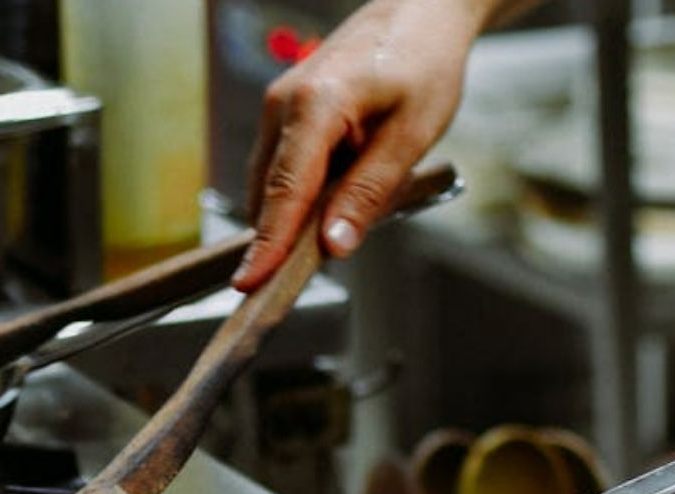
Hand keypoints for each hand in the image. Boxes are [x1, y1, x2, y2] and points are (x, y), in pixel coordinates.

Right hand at [233, 0, 485, 291]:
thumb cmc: (423, 64)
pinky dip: (303, 194)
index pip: (284, 191)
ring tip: (342, 225)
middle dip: (280, 240)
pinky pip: (284, 167)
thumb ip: (370, 193)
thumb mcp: (411, 135)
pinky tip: (339, 196)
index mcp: (315, 105)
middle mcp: (283, 103)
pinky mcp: (286, 112)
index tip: (251, 285)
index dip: (269, 244)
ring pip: (273, 184)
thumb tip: (335, 246)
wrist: (420, 15)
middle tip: (298, 282)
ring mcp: (279, 106)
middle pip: (269, 193)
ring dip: (297, 216)